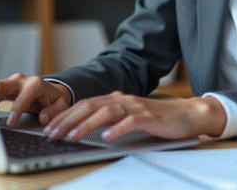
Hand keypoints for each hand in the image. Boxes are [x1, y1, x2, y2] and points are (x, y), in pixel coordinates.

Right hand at [0, 73, 72, 126]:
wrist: (51, 91)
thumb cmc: (55, 100)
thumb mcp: (62, 105)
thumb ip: (55, 111)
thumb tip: (43, 117)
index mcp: (35, 84)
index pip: (22, 96)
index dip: (16, 109)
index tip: (10, 123)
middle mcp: (21, 81)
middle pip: (1, 85)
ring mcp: (10, 83)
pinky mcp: (4, 88)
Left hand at [42, 91, 226, 141]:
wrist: (188, 114)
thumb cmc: (157, 118)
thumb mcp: (129, 116)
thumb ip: (110, 118)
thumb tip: (84, 128)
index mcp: (116, 98)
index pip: (84, 104)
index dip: (65, 115)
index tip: (49, 127)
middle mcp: (123, 99)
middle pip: (89, 106)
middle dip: (68, 120)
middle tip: (52, 133)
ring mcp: (136, 107)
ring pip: (105, 112)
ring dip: (86, 125)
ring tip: (72, 136)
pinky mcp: (149, 117)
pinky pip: (130, 121)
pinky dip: (117, 129)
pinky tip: (107, 137)